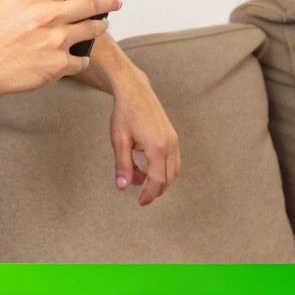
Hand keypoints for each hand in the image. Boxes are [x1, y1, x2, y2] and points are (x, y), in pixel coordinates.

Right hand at [0, 0, 119, 102]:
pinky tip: (76, 54)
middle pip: (94, 2)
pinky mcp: (59, 65)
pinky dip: (82, 56)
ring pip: (94, 29)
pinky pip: (82, 59)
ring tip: (99, 24)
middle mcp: (50, 17)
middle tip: (115, 0)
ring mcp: (57, 42)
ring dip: (100, 25)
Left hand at [110, 75, 179, 205]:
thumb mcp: (119, 141)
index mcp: (157, 147)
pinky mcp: (173, 137)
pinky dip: (163, 169)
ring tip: (139, 176)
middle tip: (138, 192)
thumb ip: (122, 165)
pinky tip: (147, 166)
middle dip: (154, 189)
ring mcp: (174, 140)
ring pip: (173, 171)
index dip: (149, 195)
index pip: (156, 180)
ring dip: (159, 179)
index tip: (140, 202)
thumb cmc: (125, 114)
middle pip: (168, 178)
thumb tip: (122, 186)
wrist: (135, 91)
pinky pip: (173, 161)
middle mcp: (170, 145)